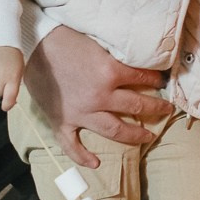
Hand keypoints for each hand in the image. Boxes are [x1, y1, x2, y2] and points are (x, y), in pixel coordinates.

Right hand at [21, 24, 171, 168]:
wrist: (33, 44)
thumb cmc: (66, 37)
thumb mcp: (99, 42)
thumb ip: (116, 56)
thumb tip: (135, 61)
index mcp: (110, 72)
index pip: (143, 79)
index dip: (156, 80)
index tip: (162, 82)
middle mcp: (99, 96)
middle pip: (136, 107)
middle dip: (155, 109)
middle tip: (166, 110)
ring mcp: (80, 112)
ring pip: (114, 130)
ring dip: (134, 135)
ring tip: (148, 136)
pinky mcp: (61, 121)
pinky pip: (73, 145)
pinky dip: (83, 156)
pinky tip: (96, 162)